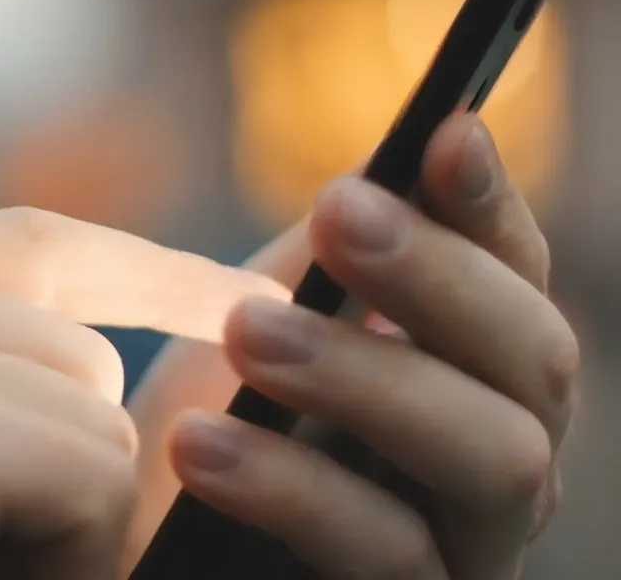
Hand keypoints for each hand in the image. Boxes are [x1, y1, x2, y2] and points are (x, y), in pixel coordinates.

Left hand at [164, 115, 574, 577]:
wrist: (134, 546)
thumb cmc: (210, 432)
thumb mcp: (258, 332)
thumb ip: (320, 265)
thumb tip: (377, 170)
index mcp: (473, 376)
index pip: (518, 281)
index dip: (492, 208)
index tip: (445, 135)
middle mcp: (501, 458)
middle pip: (539, 362)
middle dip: (440, 278)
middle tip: (339, 212)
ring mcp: (470, 546)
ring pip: (495, 457)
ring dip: (371, 376)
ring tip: (248, 330)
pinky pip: (390, 556)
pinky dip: (295, 490)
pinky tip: (199, 445)